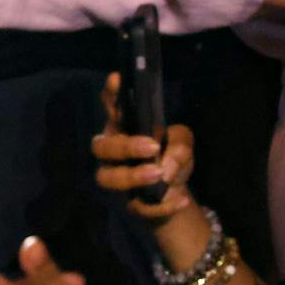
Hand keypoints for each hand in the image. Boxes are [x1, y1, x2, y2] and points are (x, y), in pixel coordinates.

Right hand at [91, 71, 198, 222]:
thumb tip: (166, 163)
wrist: (174, 197)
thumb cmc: (172, 159)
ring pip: (106, 177)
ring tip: (159, 174)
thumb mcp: (183, 144)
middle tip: (152, 147)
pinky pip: (137, 205)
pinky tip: (181, 199)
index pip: (111, 107)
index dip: (111, 94)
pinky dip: (161, 204)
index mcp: (124, 128)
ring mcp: (116, 177)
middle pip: (100, 146)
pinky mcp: (128, 203)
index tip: (117, 79)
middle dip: (124, 146)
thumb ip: (180, 144)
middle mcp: (112, 151)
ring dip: (132, 176)